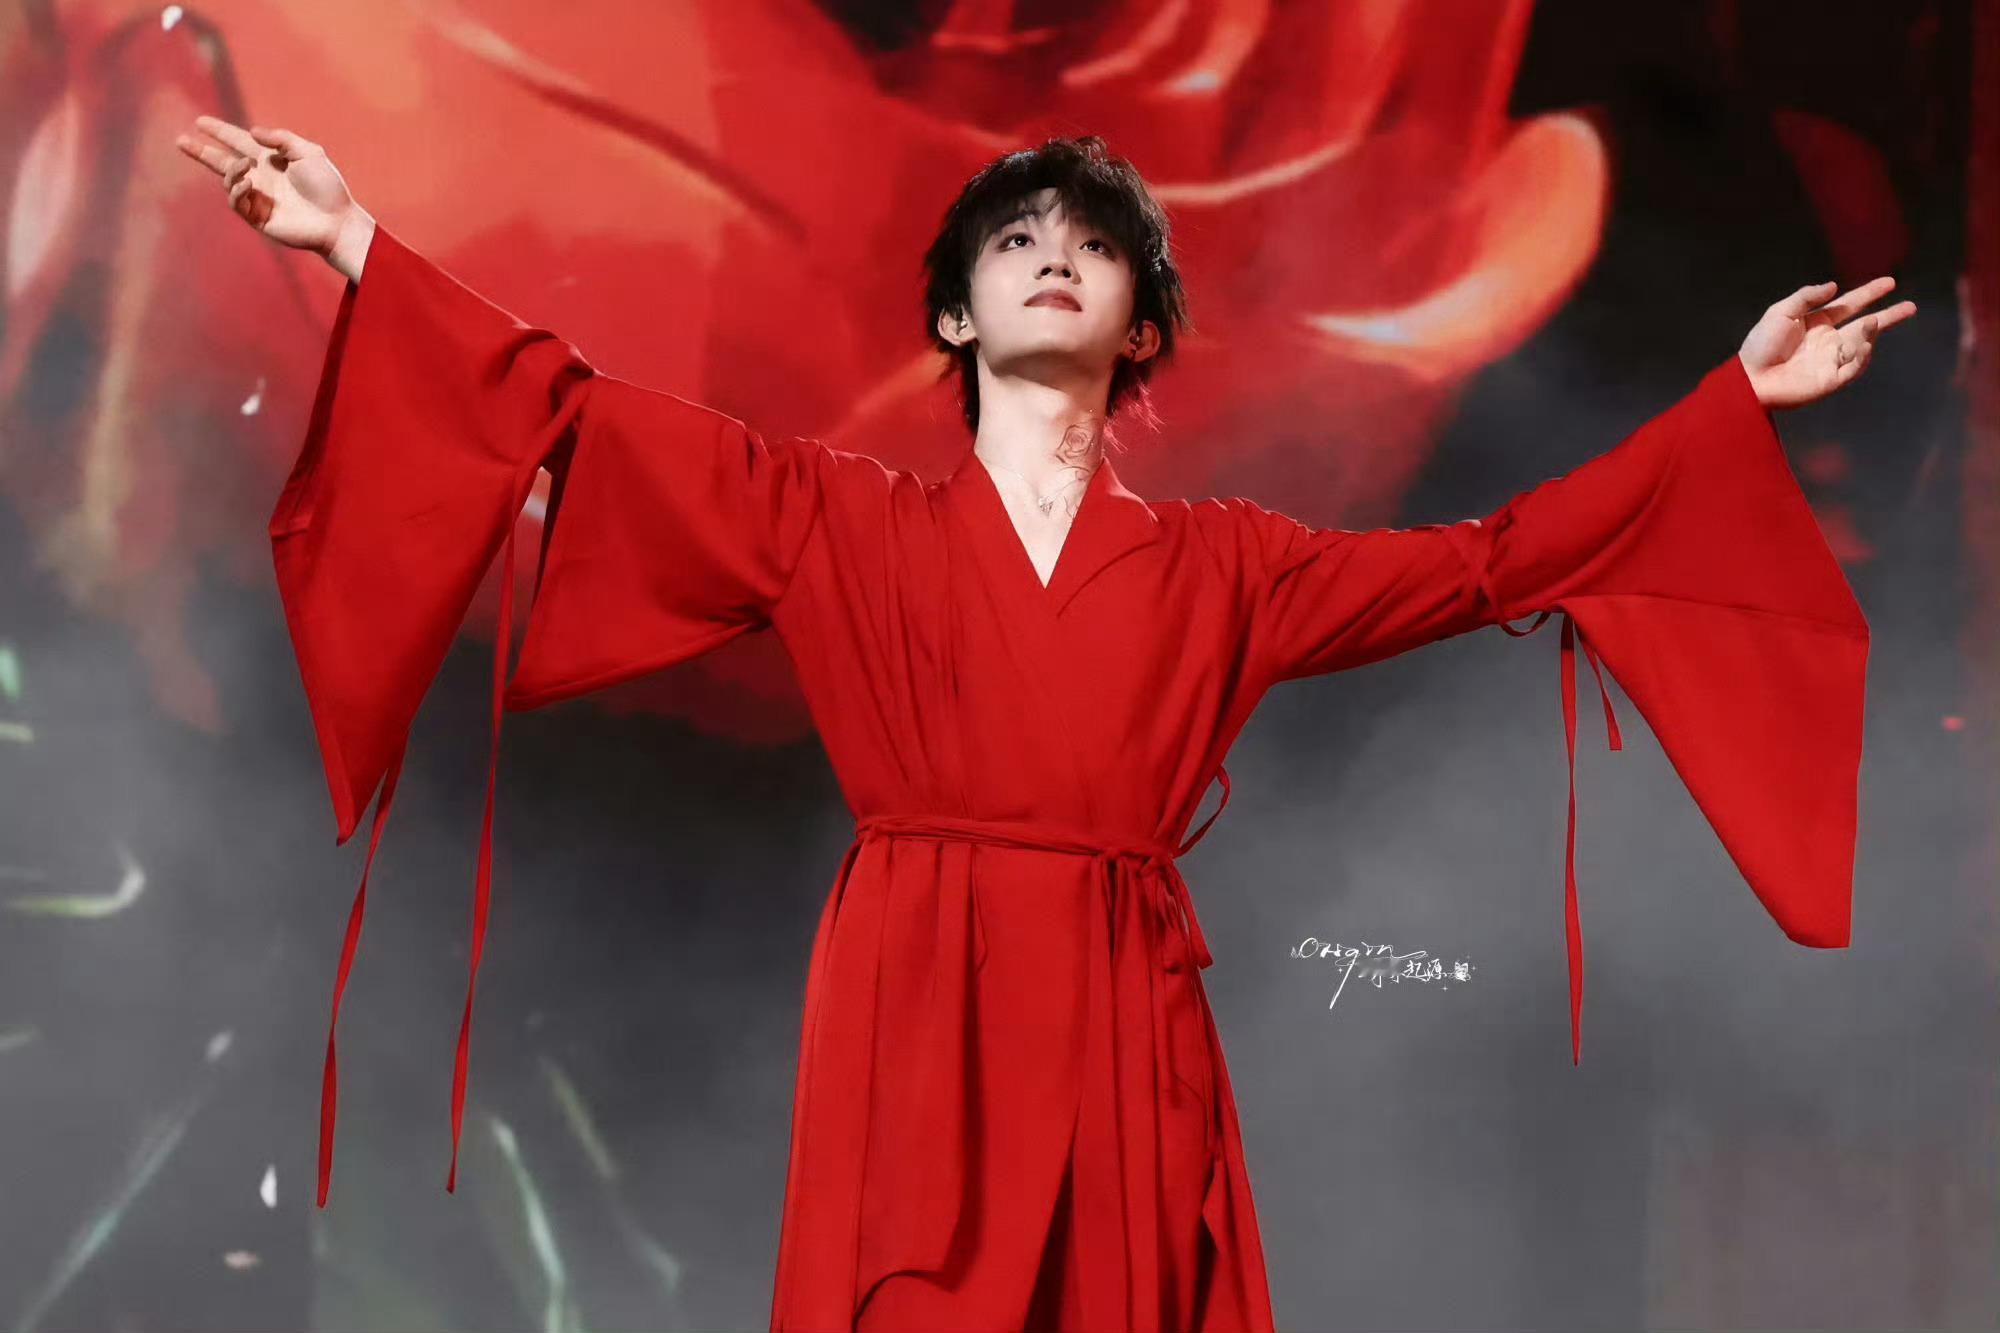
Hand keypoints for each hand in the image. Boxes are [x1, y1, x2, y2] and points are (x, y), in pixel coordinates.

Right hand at [174, 115, 370, 269]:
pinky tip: (248, 182)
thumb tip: (252, 132)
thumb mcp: (309, 153)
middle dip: (201, 151)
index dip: (220, 132)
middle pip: (223, 161)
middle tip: (181, 140)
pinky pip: (236, 202)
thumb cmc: (328, 187)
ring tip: (244, 167)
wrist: (336, 220)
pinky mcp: (258, 217)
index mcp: (271, 160)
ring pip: (228, 181)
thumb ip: (281, 139)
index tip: (201, 122)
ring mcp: (258, 198)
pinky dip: (237, 189)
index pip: (239, 142)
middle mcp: (261, 178)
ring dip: (231, 170)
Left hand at [1737, 277, 1915, 409]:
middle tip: (1910, 307)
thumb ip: (1807, 297)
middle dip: (1889, 317)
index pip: (1850, 305)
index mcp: (1817, 323)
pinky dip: (1862, 356)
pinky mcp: (1830, 380)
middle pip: (1866, 326)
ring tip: (1871, 322)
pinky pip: (1854, 368)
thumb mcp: (1781, 312)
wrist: (1749, 378)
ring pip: (1862, 345)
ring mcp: (1831, 361)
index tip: (1890, 282)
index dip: (1870, 293)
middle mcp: (1829, 341)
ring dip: (1870, 333)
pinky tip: (1864, 344)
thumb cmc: (1760, 345)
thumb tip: (1835, 286)